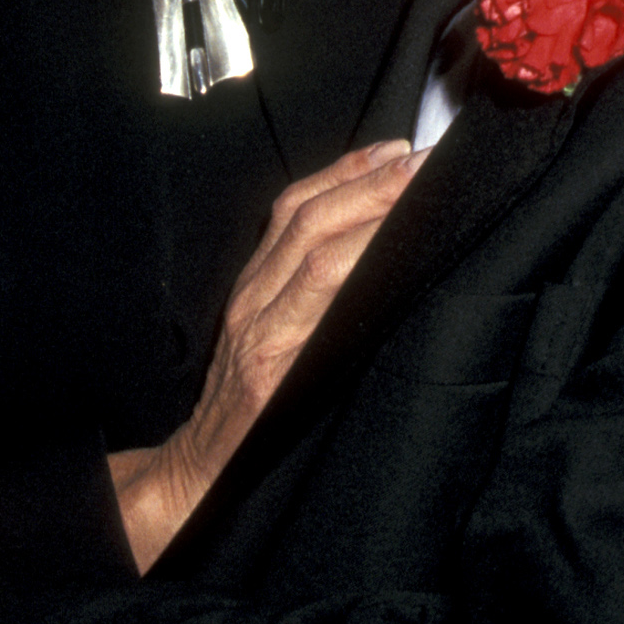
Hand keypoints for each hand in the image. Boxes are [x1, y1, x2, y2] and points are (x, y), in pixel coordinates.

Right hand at [110, 138, 428, 569]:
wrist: (199, 475)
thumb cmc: (248, 411)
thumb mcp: (272, 339)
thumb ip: (311, 296)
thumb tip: (378, 252)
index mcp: (255, 287)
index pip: (295, 208)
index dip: (347, 172)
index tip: (398, 148)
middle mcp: (253, 301)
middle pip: (308, 221)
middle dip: (369, 184)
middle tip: (424, 161)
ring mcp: (261, 335)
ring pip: (315, 257)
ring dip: (371, 220)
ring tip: (419, 196)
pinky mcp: (272, 374)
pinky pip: (315, 316)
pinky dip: (352, 283)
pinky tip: (392, 267)